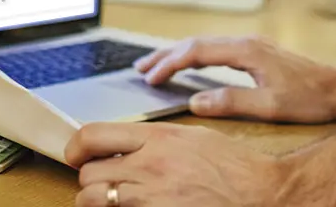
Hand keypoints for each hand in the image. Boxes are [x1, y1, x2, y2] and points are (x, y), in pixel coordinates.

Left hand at [66, 123, 284, 206]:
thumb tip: (122, 142)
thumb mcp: (191, 135)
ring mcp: (151, 198)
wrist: (259, 192)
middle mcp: (149, 166)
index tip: (77, 154)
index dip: (76, 147)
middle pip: (88, 173)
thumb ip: (153, 138)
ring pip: (94, 200)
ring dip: (97, 200)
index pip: (92, 136)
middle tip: (104, 178)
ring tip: (113, 198)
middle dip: (91, 178)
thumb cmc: (233, 164)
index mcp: (158, 138)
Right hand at [134, 37, 335, 123]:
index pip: (197, 52)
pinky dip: (196, 56)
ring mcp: (253, 45)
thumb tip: (196, 102)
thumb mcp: (270, 107)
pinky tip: (190, 65)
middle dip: (166, 54)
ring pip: (206, 44)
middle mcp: (247, 43)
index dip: (170, 64)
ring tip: (156, 65)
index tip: (150, 78)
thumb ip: (231, 103)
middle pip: (197, 43)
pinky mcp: (258, 52)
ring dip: (179, 53)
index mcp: (247, 52)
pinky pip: (217, 49)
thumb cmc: (310, 99)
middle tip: (139, 68)